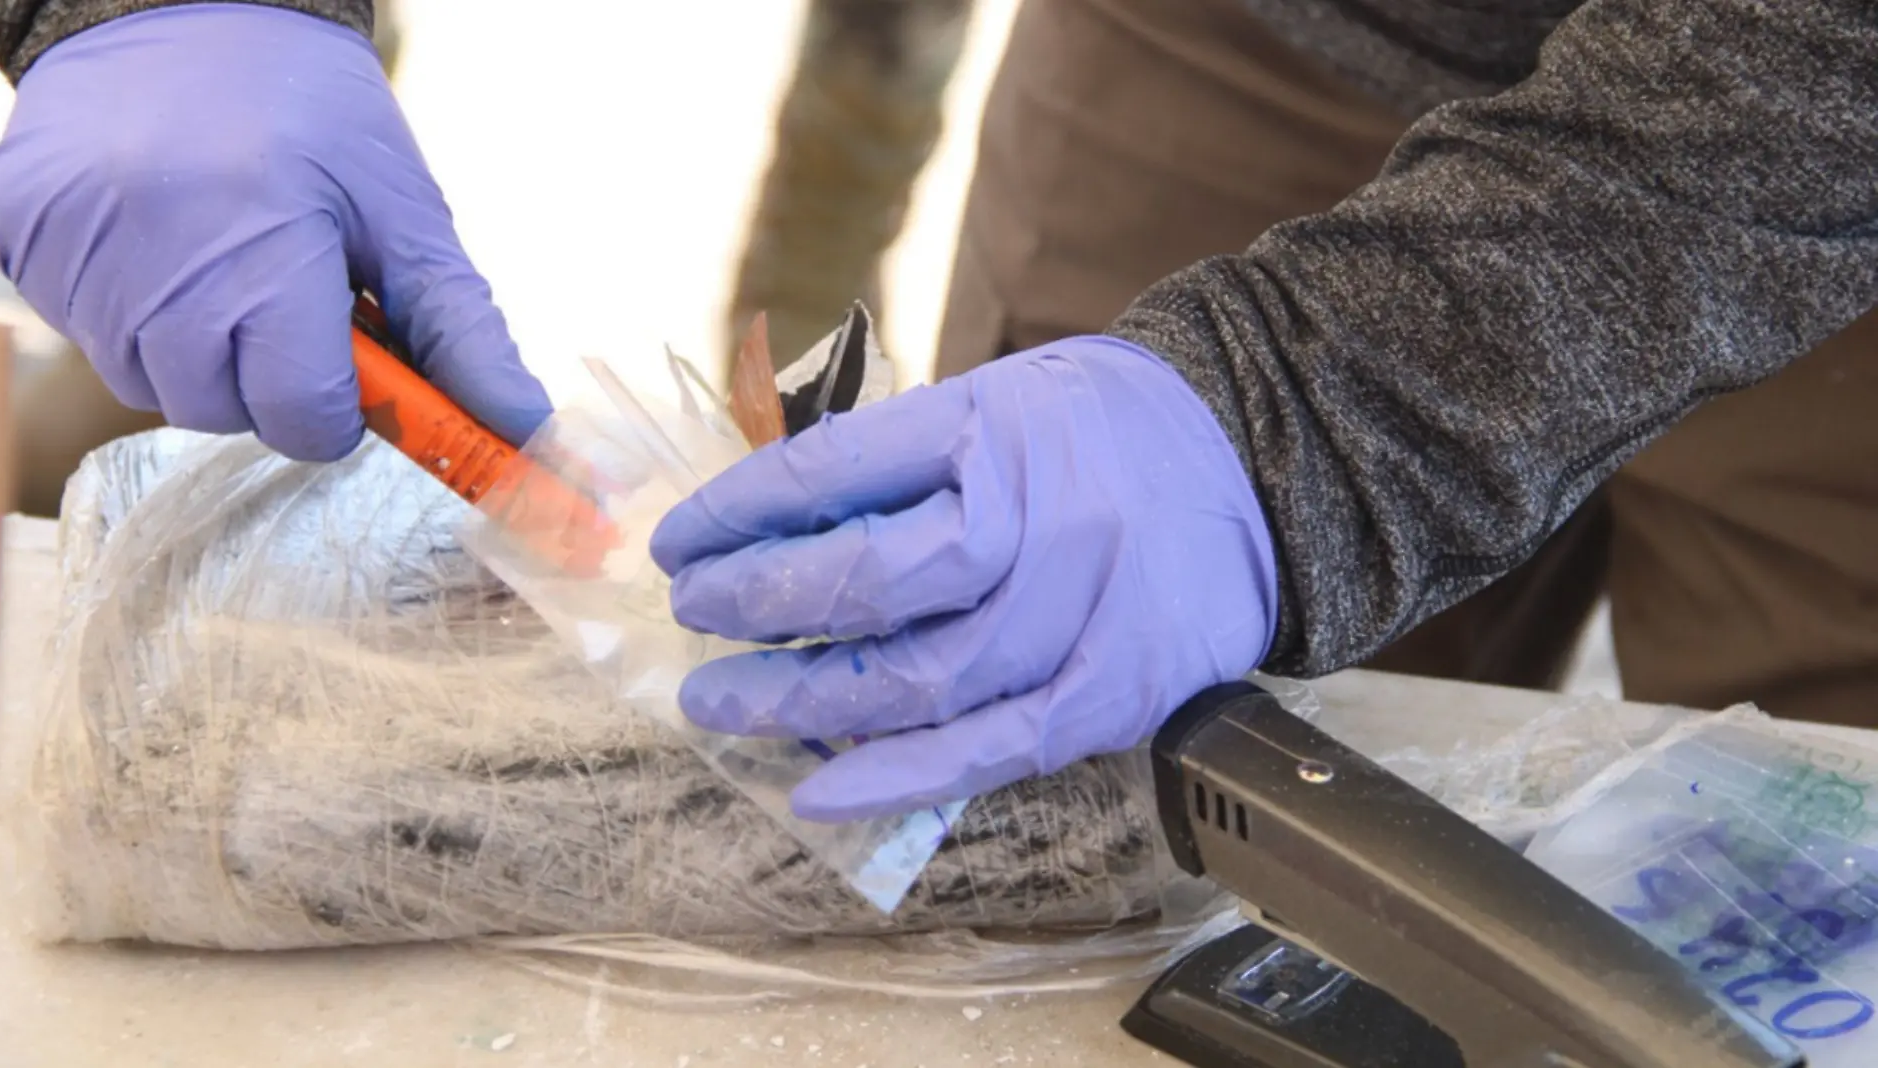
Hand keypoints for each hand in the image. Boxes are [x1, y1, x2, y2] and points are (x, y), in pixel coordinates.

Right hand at [0, 5, 550, 459]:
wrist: (186, 1)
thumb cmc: (311, 111)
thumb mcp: (403, 212)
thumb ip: (459, 331)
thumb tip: (520, 428)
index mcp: (262, 246)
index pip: (301, 413)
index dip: (337, 406)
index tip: (349, 360)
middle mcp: (153, 254)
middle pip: (219, 410)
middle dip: (266, 380)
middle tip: (285, 299)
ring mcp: (73, 248)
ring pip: (146, 384)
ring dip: (197, 354)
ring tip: (224, 266)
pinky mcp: (20, 233)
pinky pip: (83, 331)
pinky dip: (130, 313)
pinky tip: (162, 245)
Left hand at [651, 336, 1278, 821]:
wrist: (1254, 460)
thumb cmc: (1100, 434)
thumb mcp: (996, 403)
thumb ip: (897, 464)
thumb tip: (766, 531)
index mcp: (991, 423)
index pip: (832, 471)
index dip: (739, 515)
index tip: (679, 547)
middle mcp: (1037, 514)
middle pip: (869, 582)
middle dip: (759, 611)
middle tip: (691, 627)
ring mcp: (1080, 608)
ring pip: (918, 680)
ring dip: (803, 702)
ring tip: (726, 705)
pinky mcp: (1114, 688)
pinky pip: (993, 748)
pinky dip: (898, 778)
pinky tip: (819, 790)